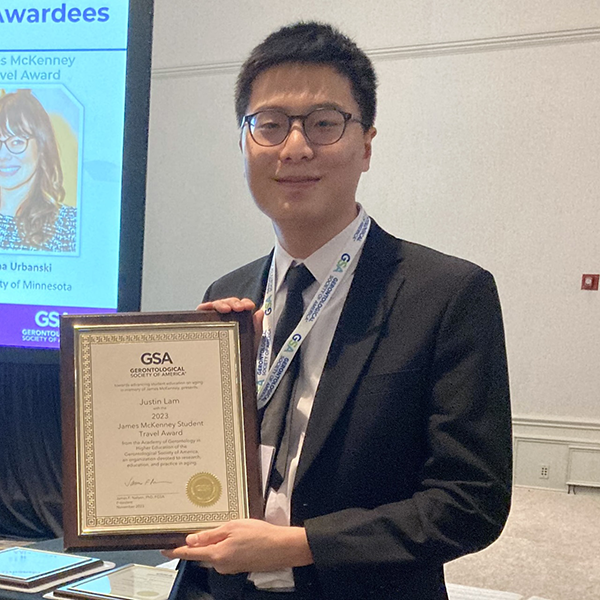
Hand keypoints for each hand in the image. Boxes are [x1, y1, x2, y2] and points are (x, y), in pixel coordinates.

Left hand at [161, 519, 312, 574]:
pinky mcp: (239, 567)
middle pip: (203, 553)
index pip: (190, 553)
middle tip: (201, 526)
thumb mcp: (232, 527)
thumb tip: (191, 539)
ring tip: (227, 528)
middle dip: (200, 541)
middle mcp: (221, 565)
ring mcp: (230, 568)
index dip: (176, 550)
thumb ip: (210, 535)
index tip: (164, 548)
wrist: (281, 547)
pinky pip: (225, 556)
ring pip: (215, 553)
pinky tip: (236, 537)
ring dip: (216, 542)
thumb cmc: (259, 535)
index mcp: (217, 555)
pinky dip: (225, 546)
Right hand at [197, 298, 263, 353]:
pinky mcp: (202, 323)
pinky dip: (205, 306)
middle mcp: (227, 318)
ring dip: (221, 303)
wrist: (230, 371)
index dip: (245, 302)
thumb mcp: (252, 342)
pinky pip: (202, 311)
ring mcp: (214, 320)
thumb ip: (257, 328)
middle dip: (234, 302)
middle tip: (239, 308)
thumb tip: (260, 312)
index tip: (249, 306)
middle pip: (229, 303)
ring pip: (216, 305)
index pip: (241, 306)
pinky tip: (209, 308)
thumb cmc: (241, 357)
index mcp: (240, 319)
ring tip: (226, 309)